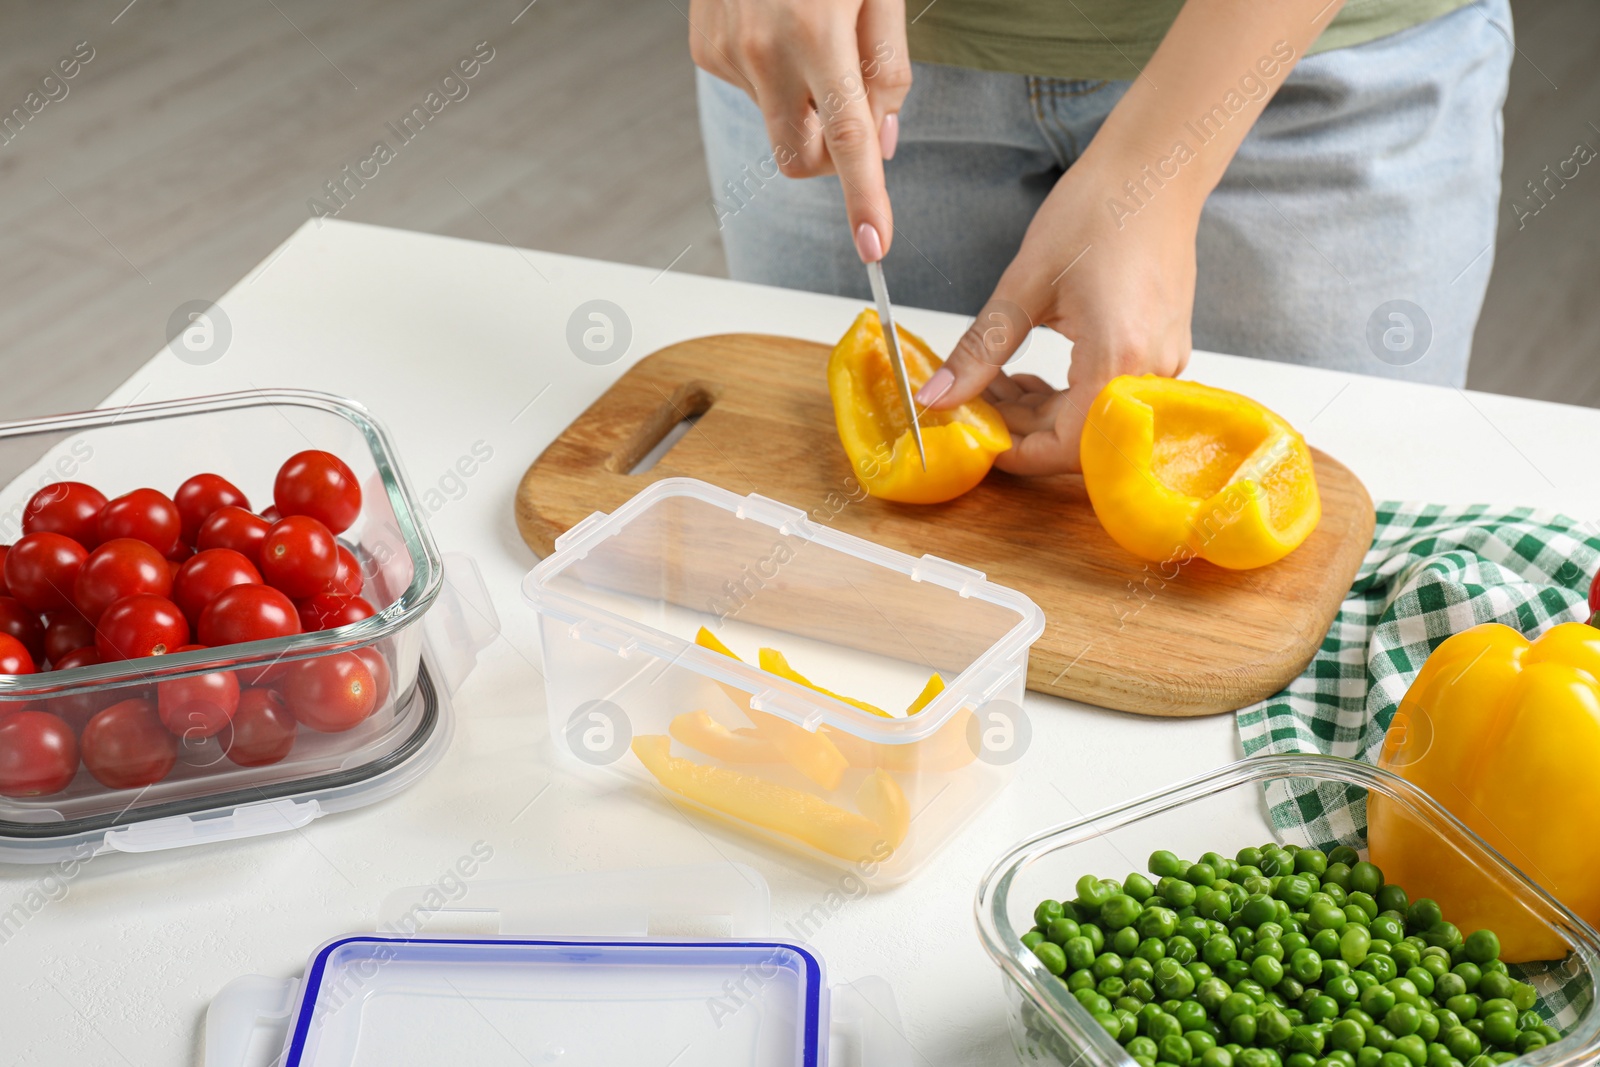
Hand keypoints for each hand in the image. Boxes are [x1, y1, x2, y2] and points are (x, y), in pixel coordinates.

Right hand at [688, 0, 909, 259]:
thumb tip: (881, 138)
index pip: (847, 140)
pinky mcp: (706, 51)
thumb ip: (887, 65)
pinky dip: (774, 73)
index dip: (863, 199)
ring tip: (807, 27)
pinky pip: (753, 91)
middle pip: (800, 158)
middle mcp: (764, 52)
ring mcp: (728, 54)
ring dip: (802, 97)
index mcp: (816, 33)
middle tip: (850, 108)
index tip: (873, 245)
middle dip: (830, 158)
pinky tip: (776, 23)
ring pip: (778, 121)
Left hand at [917, 150, 1198, 474]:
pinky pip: (1110, 398)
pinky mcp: (1162, 352)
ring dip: (1040, 413)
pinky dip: (1066, 395)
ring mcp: (1164, 365)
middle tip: (973, 401)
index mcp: (1119, 359)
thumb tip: (936, 398)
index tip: (973, 436)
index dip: (1013, 453)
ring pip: (1092, 423)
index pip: (1064, 449)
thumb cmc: (1098, 210)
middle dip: (1020, 429)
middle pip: (1078, 442)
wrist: (1156, 168)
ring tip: (994, 380)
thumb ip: (979, 351)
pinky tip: (1031, 372)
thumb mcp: (1024, 284)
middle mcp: (1151, 374)